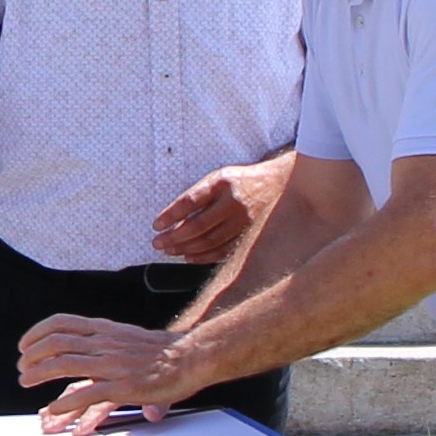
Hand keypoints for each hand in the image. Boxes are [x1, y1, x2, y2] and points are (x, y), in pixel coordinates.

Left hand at [24, 313, 193, 430]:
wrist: (191, 357)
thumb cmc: (161, 351)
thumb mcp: (127, 337)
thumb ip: (103, 343)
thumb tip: (82, 349)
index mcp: (105, 329)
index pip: (61, 323)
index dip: (37, 333)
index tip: (25, 346)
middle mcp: (105, 343)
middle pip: (56, 343)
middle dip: (32, 356)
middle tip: (22, 369)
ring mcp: (112, 364)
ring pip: (64, 364)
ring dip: (39, 374)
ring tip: (26, 382)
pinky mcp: (122, 386)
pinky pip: (86, 392)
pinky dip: (64, 403)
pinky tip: (53, 409)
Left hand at [147, 152, 288, 267]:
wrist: (279, 185)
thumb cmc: (241, 182)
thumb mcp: (220, 178)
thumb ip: (200, 194)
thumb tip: (173, 218)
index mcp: (222, 183)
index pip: (190, 201)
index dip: (171, 215)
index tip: (156, 225)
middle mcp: (233, 203)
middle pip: (198, 225)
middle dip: (174, 236)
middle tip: (158, 243)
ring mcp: (243, 221)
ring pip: (210, 241)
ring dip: (186, 248)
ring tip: (170, 250)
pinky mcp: (250, 236)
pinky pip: (223, 251)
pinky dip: (204, 257)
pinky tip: (189, 257)